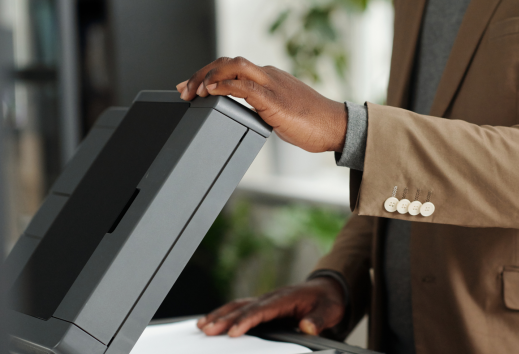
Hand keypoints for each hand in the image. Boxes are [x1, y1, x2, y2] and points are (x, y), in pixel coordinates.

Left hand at [176, 57, 346, 152]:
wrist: (335, 127)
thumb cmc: (312, 124)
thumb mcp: (281, 113)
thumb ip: (262, 109)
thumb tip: (247, 117)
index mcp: (268, 79)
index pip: (232, 67)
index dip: (208, 73)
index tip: (191, 86)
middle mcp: (268, 76)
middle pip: (227, 62)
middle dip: (201, 73)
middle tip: (184, 90)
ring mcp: (271, 84)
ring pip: (233, 66)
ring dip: (208, 76)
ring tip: (193, 92)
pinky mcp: (274, 99)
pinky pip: (244, 86)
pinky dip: (224, 86)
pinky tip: (211, 92)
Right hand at [196, 277, 345, 337]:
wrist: (327, 289)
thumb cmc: (327, 301)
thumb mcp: (330, 310)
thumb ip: (319, 319)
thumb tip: (307, 327)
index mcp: (286, 298)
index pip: (262, 310)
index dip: (247, 320)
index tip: (234, 331)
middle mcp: (272, 297)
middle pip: (244, 307)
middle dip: (225, 319)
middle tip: (208, 330)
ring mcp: (265, 300)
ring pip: (238, 306)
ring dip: (220, 315)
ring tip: (202, 326)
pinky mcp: (263, 305)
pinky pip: (240, 308)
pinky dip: (224, 314)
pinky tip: (212, 322)